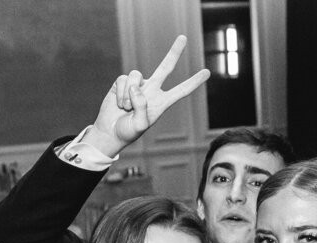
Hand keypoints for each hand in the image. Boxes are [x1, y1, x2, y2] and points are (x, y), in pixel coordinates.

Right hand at [87, 35, 209, 155]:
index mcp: (161, 103)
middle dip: (174, 52)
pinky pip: (122, 79)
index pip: (181, 91)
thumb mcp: (139, 125)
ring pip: (136, 76)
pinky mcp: (123, 82)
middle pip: (166, 67)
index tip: (207, 72)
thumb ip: (141, 107)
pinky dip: (119, 93)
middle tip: (183, 37)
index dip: (193, 82)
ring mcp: (138, 85)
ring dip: (128, 95)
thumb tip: (137, 87)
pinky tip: (118, 103)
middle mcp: (152, 90)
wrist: (110, 131)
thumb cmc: (127, 131)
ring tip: (125, 108)